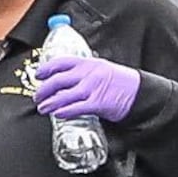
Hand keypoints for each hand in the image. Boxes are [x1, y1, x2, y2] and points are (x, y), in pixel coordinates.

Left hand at [31, 51, 145, 123]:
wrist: (140, 91)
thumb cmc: (121, 81)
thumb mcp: (101, 68)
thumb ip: (84, 71)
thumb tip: (66, 78)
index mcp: (88, 63)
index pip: (61, 62)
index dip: (46, 68)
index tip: (38, 75)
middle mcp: (88, 74)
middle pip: (58, 80)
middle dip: (44, 89)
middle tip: (37, 96)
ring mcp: (92, 88)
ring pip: (64, 95)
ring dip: (50, 102)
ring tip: (43, 108)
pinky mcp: (98, 103)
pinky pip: (76, 108)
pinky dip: (64, 111)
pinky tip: (58, 114)